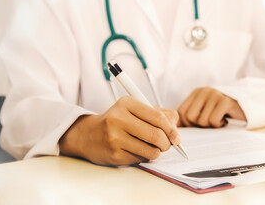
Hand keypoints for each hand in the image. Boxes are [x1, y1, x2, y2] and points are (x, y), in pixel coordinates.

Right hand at [59, 96, 179, 165]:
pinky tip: (136, 151)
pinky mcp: (114, 154)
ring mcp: (115, 138)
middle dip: (167, 143)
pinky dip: (144, 157)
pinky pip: (141, 159)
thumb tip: (176, 129)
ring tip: (152, 147)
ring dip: (157, 152)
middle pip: (156, 135)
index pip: (158, 117)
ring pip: (151, 150)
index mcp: (127, 104)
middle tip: (167, 144)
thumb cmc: (118, 121)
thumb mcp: (136, 110)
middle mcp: (118, 119)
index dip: (172, 129)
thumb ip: (159, 114)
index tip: (176, 136)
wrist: (88, 135)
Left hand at [178, 87, 245, 127]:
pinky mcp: (226, 101)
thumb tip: (175, 128)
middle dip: (199, 125)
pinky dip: (218, 124)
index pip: (181, 112)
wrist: (246, 110)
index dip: (188, 123)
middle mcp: (205, 91)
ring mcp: (216, 94)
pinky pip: (213, 120)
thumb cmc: (222, 114)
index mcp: (197, 93)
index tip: (199, 125)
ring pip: (202, 120)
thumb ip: (190, 117)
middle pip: (190, 116)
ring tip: (219, 119)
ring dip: (211, 125)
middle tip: (211, 122)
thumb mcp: (204, 112)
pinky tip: (225, 119)